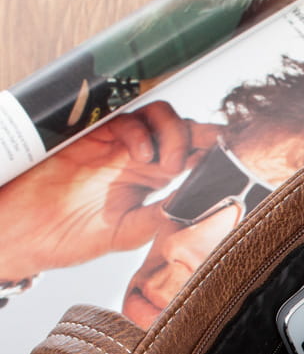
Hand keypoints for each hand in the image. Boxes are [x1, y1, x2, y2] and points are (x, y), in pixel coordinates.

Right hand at [0, 101, 218, 278]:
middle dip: (201, 138)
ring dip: (174, 133)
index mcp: (152, 181)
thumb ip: (163, 215)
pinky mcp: (93, 134)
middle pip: (182, 130)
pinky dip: (141, 131)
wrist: (24, 232)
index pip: (191, 158)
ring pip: (159, 117)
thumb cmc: (70, 236)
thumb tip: (201, 203)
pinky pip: (126, 118)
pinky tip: (142, 156)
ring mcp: (117, 144)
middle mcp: (139, 158)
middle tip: (203, 160)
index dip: (212, 155)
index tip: (230, 162)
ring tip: (171, 163)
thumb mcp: (129, 233)